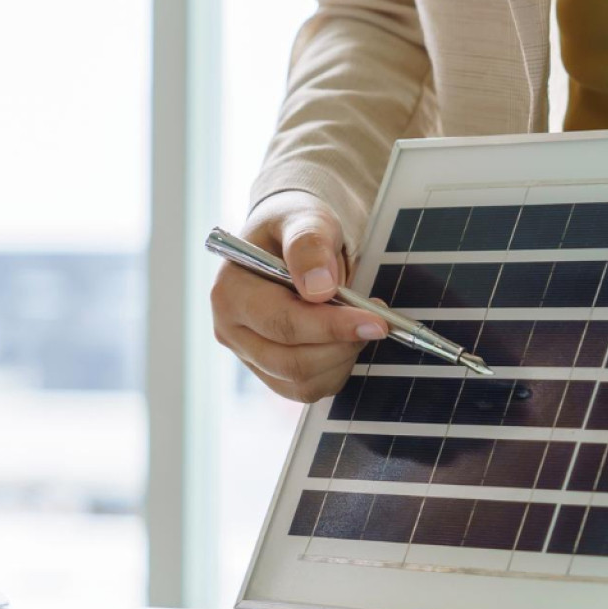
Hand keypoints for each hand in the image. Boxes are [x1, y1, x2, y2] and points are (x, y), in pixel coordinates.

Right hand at [212, 190, 388, 402]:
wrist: (289, 242)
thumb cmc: (292, 228)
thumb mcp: (304, 219)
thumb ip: (309, 245)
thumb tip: (319, 288)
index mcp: (230, 293)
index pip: (282, 323)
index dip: (331, 326)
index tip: (375, 321)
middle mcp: (231, 331)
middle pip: (292, 362)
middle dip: (343, 344)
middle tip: (376, 322)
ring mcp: (249, 356)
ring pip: (303, 383)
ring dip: (343, 358)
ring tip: (360, 323)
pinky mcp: (270, 373)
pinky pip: (309, 389)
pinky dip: (337, 370)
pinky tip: (345, 340)